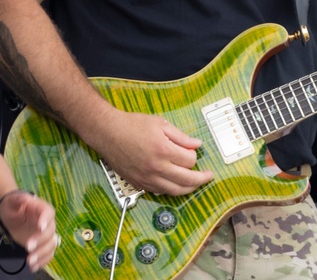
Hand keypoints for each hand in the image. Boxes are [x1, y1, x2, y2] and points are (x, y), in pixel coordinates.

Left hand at [0, 189, 57, 271]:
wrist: (9, 215)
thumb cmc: (12, 205)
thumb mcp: (12, 200)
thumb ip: (19, 199)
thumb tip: (26, 198)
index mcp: (41, 208)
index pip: (49, 212)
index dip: (46, 220)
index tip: (40, 227)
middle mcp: (47, 222)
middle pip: (50, 232)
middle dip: (40, 241)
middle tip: (28, 247)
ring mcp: (45, 235)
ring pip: (50, 245)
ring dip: (42, 254)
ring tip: (29, 261)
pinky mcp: (42, 245)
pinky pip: (47, 254)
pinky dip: (42, 262)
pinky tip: (33, 267)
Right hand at [87, 109, 213, 195]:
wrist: (107, 132)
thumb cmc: (131, 124)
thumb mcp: (159, 124)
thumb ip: (180, 136)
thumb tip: (197, 145)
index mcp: (163, 150)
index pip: (190, 160)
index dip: (194, 155)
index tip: (193, 151)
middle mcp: (156, 167)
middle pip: (187, 180)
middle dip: (202, 178)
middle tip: (208, 175)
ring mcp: (147, 178)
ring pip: (175, 191)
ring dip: (189, 188)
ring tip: (195, 184)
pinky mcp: (139, 183)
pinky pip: (160, 192)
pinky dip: (171, 190)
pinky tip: (175, 184)